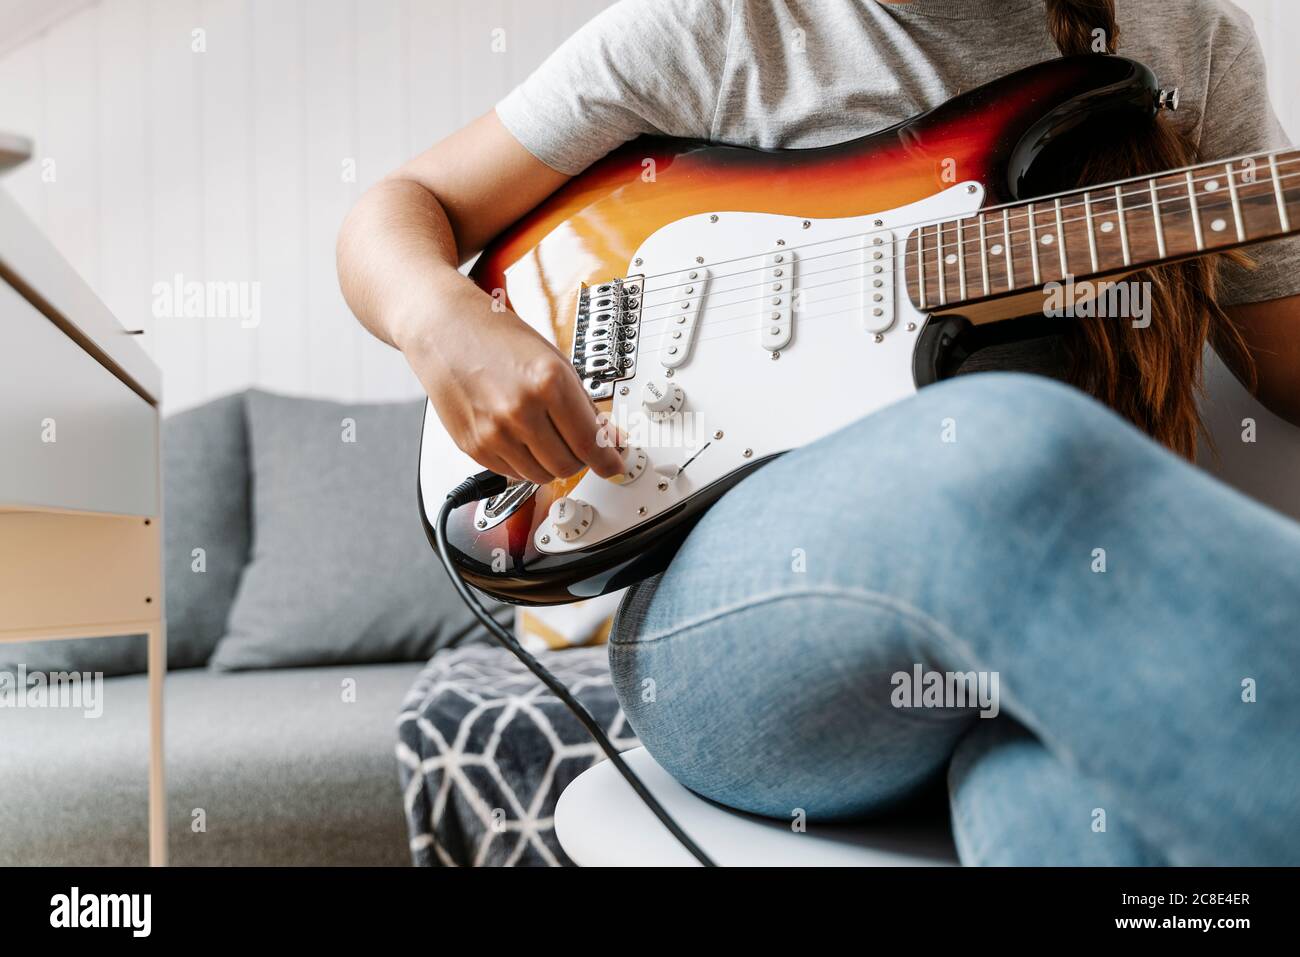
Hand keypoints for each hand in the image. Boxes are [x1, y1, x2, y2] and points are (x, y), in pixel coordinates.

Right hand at [396, 284, 625, 484]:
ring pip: (540, 476)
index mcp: (548, 381)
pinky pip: (513, 473)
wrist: (444, 329)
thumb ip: (581, 403)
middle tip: (580, 448)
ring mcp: (494, 432)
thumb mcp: (553, 359)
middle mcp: (520, 409)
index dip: (608, 460)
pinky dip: (524, 463)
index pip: (590, 442)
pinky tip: (521, 438)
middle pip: (567, 465)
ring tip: (547, 439)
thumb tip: (606, 438)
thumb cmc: (497, 337)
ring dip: (551, 464)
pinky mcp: (474, 446)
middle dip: (580, 460)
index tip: (614, 465)